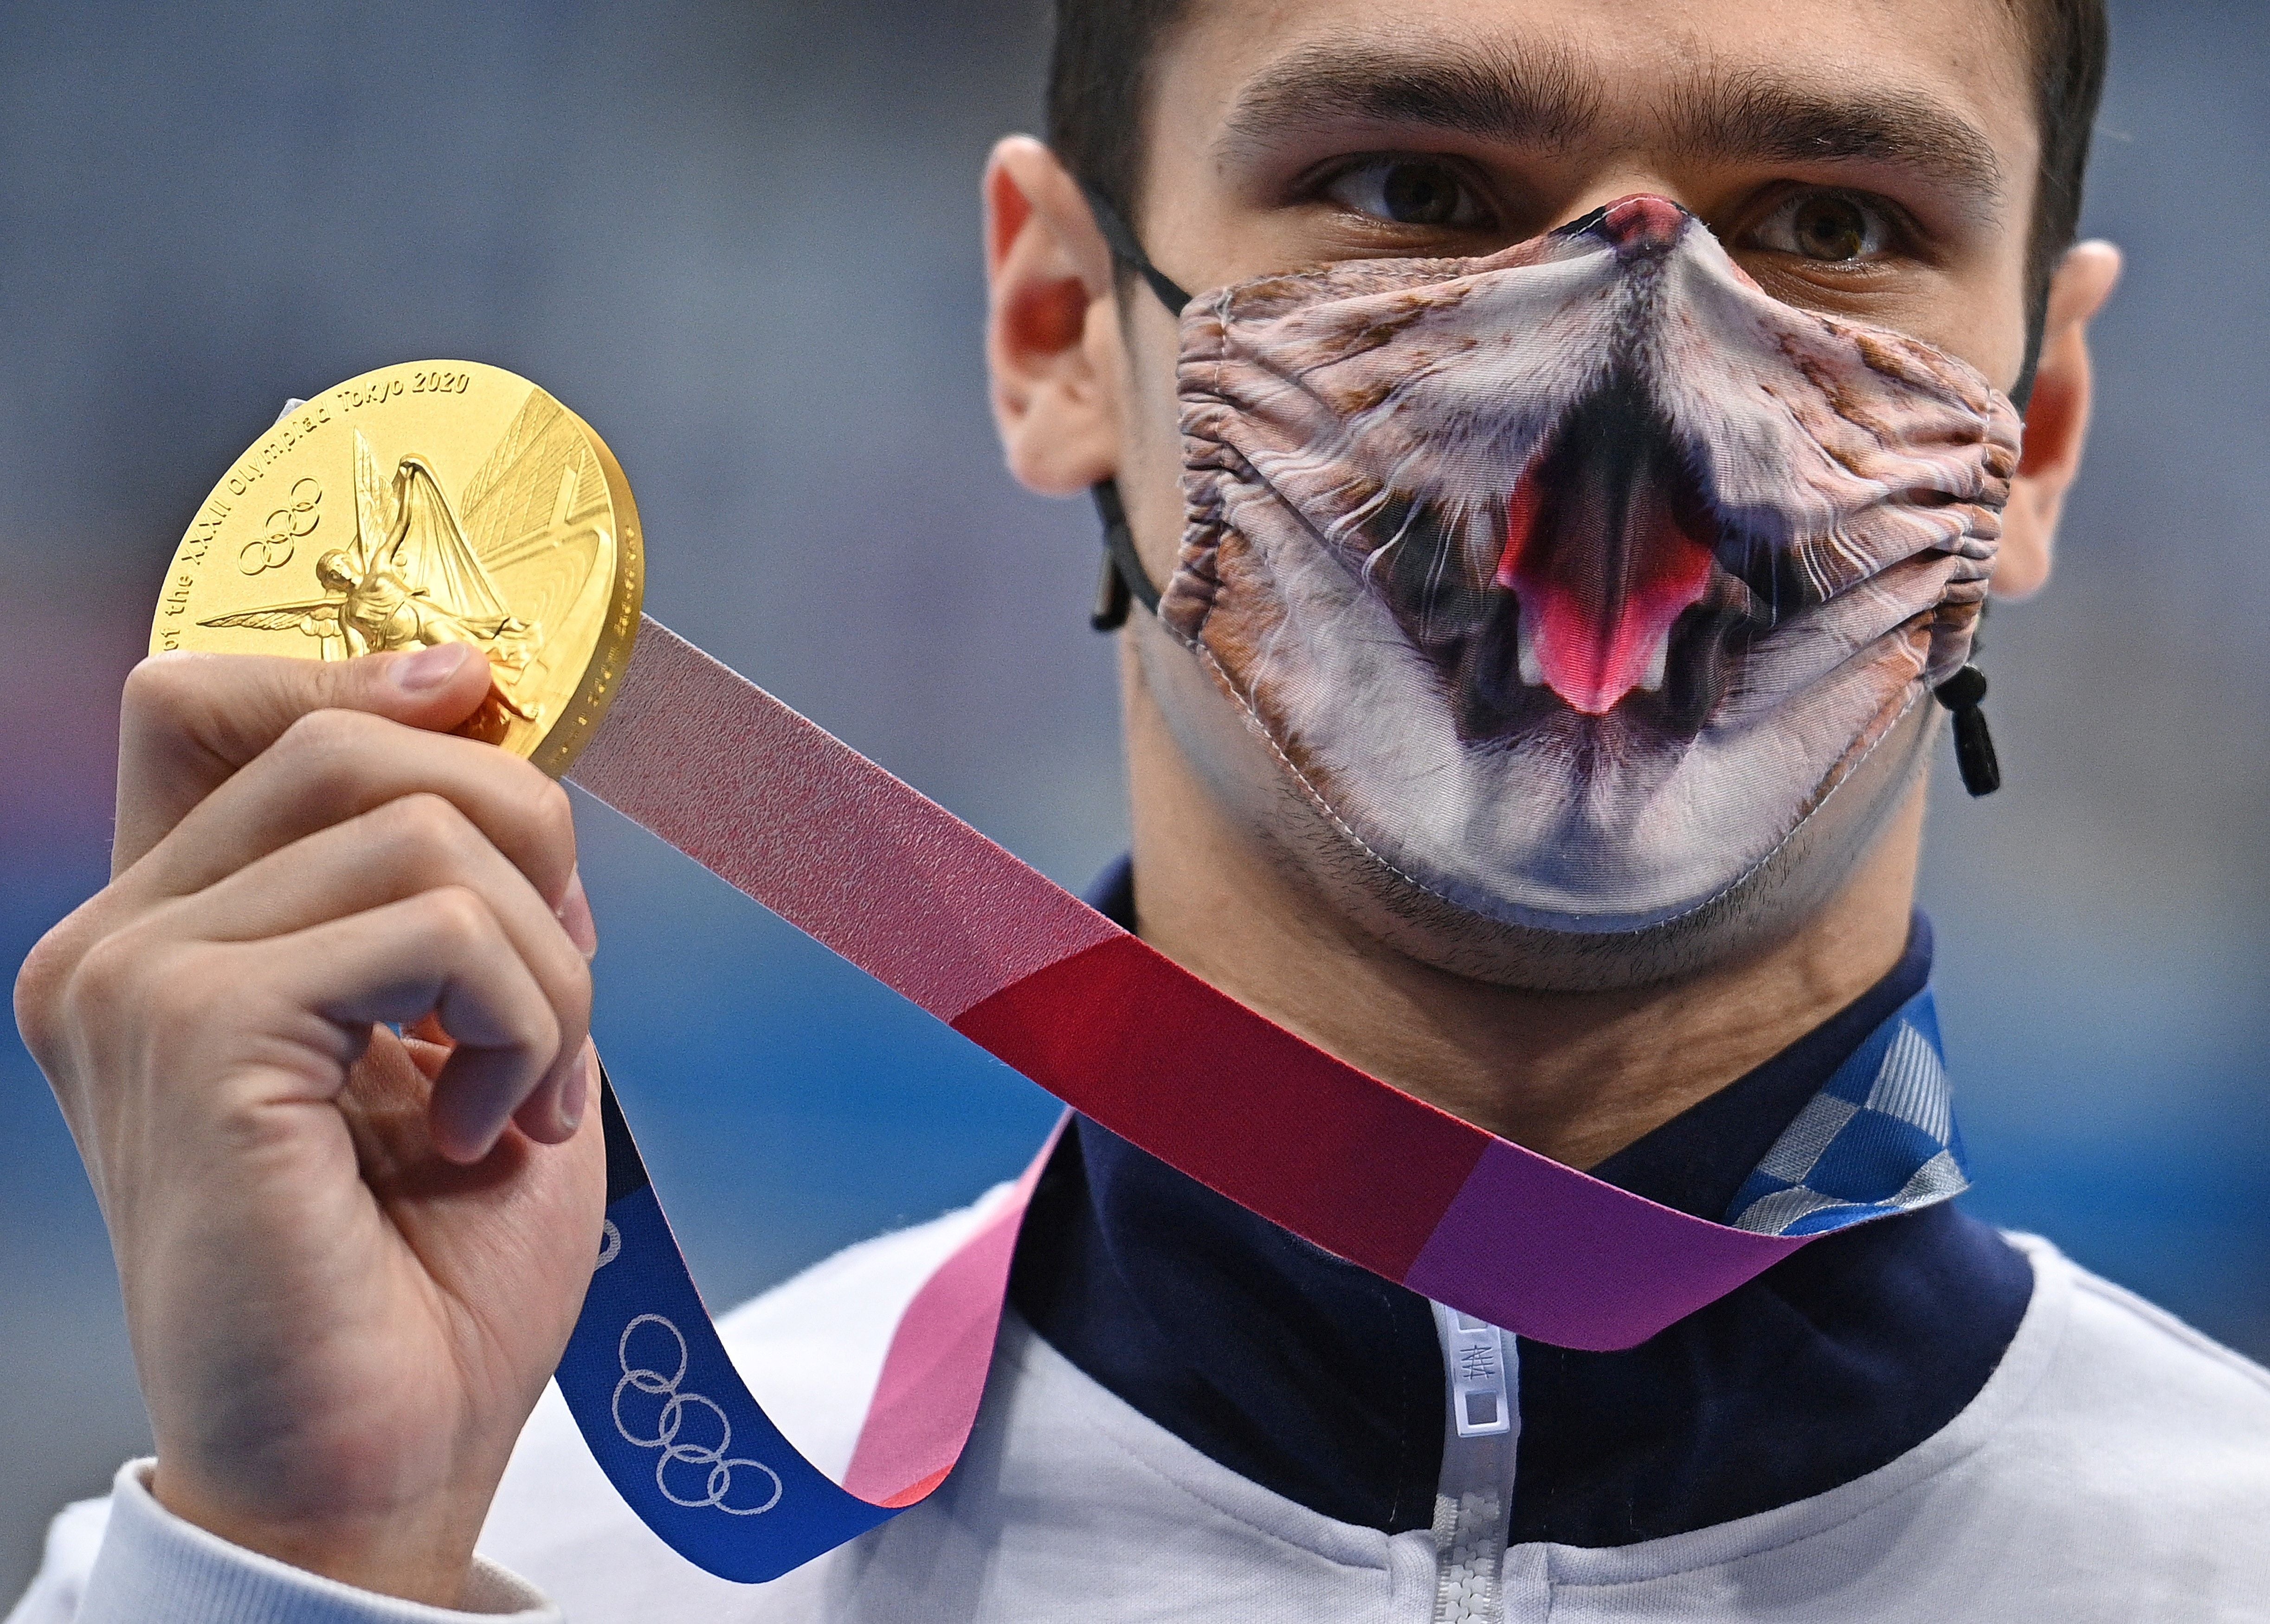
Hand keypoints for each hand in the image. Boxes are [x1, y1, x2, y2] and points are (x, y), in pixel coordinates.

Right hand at [14, 642, 606, 1606]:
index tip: (483, 709)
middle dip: (516, 834)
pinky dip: (526, 1016)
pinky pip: (441, 925)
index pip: (217, 700)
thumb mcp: (466, 1025)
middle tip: (553, 992)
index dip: (366, 675)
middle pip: (347, 736)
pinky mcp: (196, 1032)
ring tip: (520, 1087)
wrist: (385, 1451)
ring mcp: (141, 980)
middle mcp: (122, 941)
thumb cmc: (427, 1263)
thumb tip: (501, 740)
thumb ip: (458, 886)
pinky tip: (486, 1124)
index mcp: (172, 934)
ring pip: (422, 825)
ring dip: (542, 959)